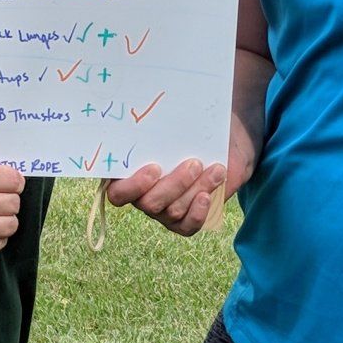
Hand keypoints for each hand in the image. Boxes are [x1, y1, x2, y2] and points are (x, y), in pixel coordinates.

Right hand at [105, 117, 256, 237]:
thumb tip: (154, 115)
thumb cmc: (195, 131)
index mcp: (130, 174)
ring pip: (172, 212)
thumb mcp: (180, 124)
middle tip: (194, 164)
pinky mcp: (184, 221)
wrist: (224, 146)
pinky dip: (197, 213)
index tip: (155, 167)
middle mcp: (142, 196)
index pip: (117, 192)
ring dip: (195, 189)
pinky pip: (186, 227)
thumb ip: (163, 127)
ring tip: (215, 170)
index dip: (133, 186)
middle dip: (174, 185)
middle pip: (149, 204)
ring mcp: (163, 211)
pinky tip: (207, 196)